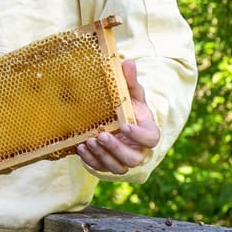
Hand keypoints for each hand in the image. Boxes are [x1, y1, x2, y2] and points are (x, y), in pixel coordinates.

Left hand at [75, 59, 160, 173]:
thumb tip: (127, 61)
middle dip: (116, 149)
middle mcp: (138, 150)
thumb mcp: (129, 92)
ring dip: (103, 156)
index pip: (151, 139)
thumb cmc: (127, 106)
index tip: (124, 125)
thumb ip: (129, 80)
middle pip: (133, 159)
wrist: (116, 121)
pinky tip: (81, 148)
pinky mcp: (108, 165)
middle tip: (100, 135)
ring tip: (88, 141)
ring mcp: (123, 159)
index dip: (138, 135)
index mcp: (147, 131)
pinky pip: (102, 169)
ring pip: (118, 168)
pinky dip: (91, 161)